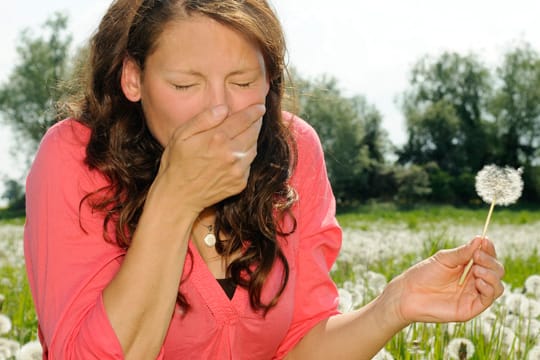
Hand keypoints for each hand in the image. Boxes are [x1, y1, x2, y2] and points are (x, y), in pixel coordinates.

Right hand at [149, 103, 264, 216]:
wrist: (178, 197)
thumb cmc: (176, 163)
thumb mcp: (181, 135)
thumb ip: (204, 119)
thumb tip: (224, 108)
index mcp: (217, 138)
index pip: (243, 119)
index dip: (254, 111)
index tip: (260, 106)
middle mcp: (231, 154)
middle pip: (253, 132)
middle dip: (256, 122)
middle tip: (256, 117)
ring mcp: (237, 170)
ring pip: (254, 148)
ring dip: (252, 139)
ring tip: (246, 133)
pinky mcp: (240, 183)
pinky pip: (249, 164)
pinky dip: (247, 156)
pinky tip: (237, 153)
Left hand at [388, 236, 504, 324]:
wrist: (408, 294)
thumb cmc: (423, 274)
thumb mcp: (443, 259)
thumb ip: (462, 252)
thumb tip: (480, 239)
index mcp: (467, 266)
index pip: (487, 257)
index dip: (489, 249)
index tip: (485, 241)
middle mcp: (474, 280)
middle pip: (496, 270)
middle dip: (490, 261)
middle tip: (477, 256)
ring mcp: (473, 294)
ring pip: (497, 285)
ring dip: (491, 275)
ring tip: (477, 270)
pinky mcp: (471, 308)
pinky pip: (489, 299)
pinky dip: (488, 288)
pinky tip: (478, 281)